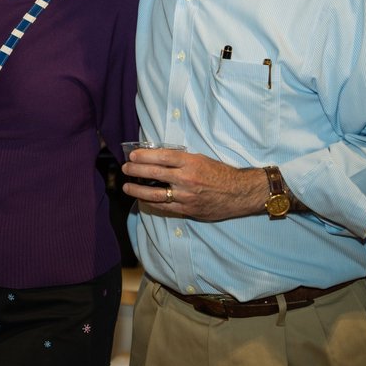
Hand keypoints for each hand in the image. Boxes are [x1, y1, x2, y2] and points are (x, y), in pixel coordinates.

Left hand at [121, 148, 267, 220]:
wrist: (239, 192)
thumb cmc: (220, 173)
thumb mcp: (201, 159)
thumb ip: (180, 159)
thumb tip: (157, 158)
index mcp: (190, 162)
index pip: (161, 157)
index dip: (144, 156)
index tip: (132, 155)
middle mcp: (186, 178)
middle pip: (154, 174)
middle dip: (135, 171)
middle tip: (125, 168)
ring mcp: (186, 196)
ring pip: (155, 194)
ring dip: (137, 190)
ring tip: (126, 187)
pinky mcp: (188, 209)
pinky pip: (164, 207)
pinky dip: (151, 203)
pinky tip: (142, 200)